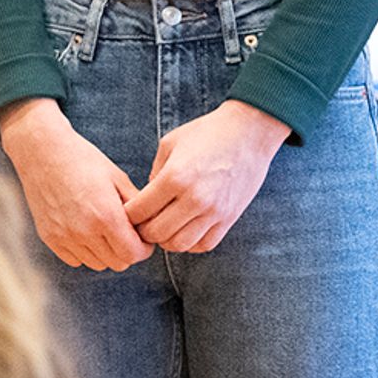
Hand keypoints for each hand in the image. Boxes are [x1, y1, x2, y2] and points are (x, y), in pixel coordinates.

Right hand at [0, 99, 149, 270]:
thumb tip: (149, 228)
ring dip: (106, 252)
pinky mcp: (49, 238)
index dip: (144, 248)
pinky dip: (84, 251)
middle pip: (118, 263)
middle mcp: (84, 231)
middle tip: (125, 232)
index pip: (134, 254)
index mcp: (106, 216)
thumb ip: (137, 207)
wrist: (42, 152)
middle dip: (127, 250)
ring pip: (98, 264)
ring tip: (104, 229)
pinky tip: (84, 230)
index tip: (142, 236)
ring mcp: (64, 237)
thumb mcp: (118, 178)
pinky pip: (75, 260)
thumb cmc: (82, 160)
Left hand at [126, 101, 289, 254]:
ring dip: (165, 240)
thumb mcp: (170, 144)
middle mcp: (194, 198)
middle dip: (143, 230)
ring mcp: (214, 211)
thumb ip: (154, 173)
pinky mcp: (229, 218)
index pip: (139, 211)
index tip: (129, 210)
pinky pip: (203, 245)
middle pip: (156, 233)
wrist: (250, 133)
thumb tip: (146, 200)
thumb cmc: (206, 134)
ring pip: (179, 245)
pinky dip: (190, 243)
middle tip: (143, 222)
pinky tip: (185, 230)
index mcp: (175, 177)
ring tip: (164, 227)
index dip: (128, 214)